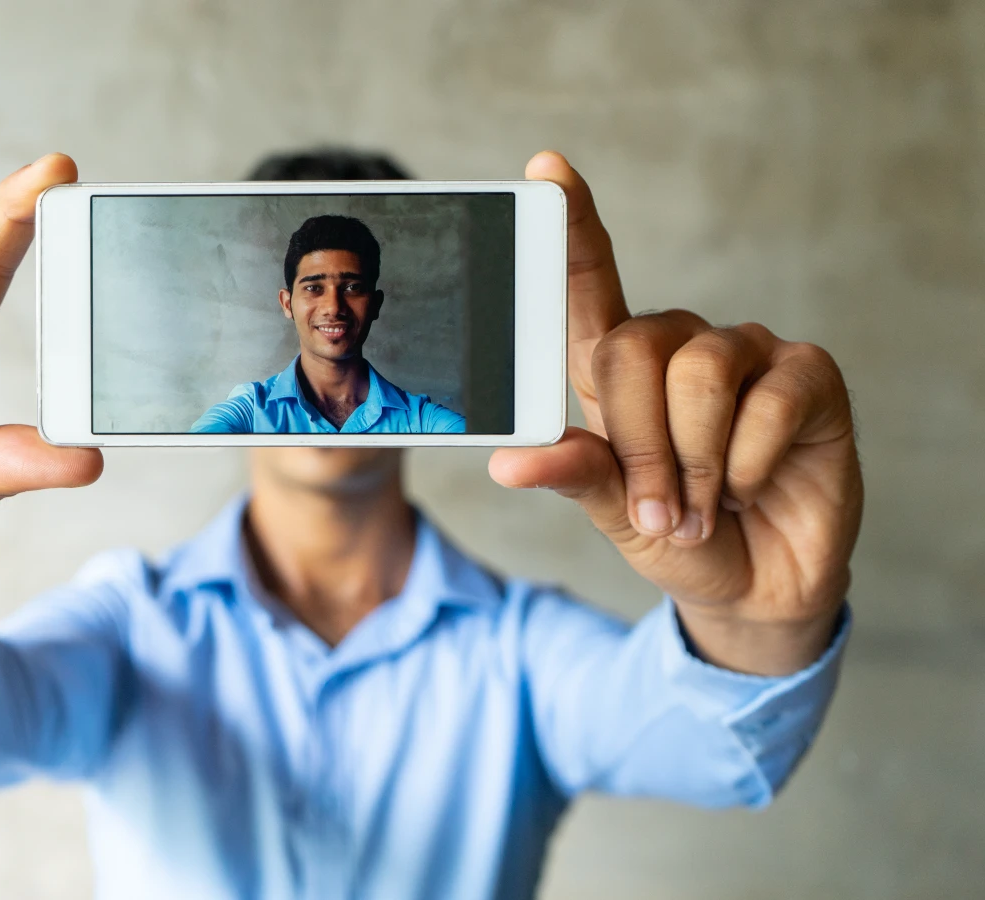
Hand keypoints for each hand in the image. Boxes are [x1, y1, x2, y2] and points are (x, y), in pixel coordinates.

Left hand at [490, 152, 862, 675]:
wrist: (754, 586)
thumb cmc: (676, 533)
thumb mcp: (610, 511)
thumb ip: (572, 473)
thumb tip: (509, 461)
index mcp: (618, 368)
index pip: (589, 282)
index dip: (572, 224)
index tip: (545, 170)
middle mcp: (679, 345)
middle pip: (632, 348)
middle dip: (639, 445)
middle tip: (659, 508)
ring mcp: (745, 352)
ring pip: (697, 374)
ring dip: (695, 462)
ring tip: (704, 504)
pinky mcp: (808, 373)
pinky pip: (767, 403)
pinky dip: (749, 464)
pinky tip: (754, 484)